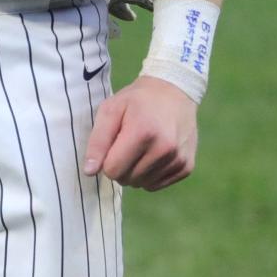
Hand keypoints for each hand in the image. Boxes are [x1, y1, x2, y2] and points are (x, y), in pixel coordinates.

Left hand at [82, 75, 197, 191]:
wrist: (173, 90)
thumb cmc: (137, 100)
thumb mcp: (111, 109)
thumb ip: (98, 140)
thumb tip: (90, 171)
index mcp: (142, 132)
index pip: (113, 170)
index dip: (106, 160)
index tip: (112, 144)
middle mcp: (163, 149)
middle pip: (127, 180)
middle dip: (120, 166)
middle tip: (126, 144)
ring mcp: (178, 159)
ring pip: (142, 185)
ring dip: (135, 171)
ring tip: (140, 147)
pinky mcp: (187, 167)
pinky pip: (156, 185)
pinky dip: (149, 174)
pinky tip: (153, 153)